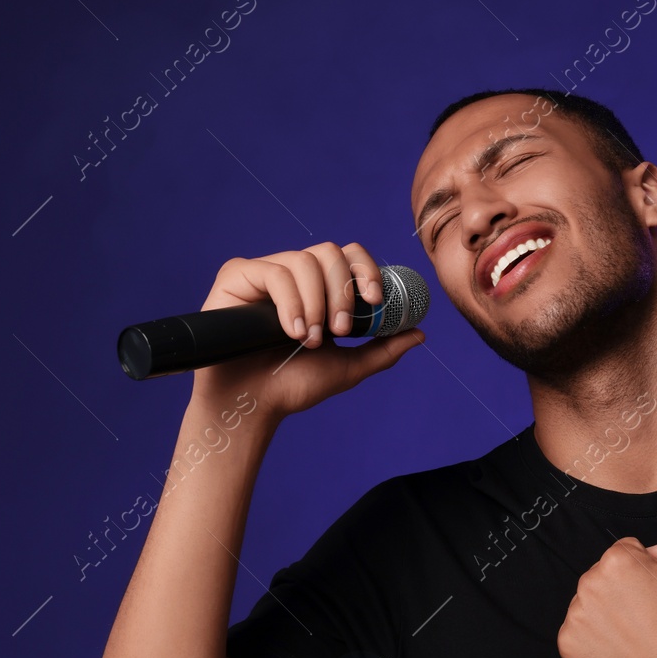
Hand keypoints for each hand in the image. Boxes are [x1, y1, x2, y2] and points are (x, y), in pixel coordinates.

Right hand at [190, 242, 425, 419]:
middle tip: (339, 330)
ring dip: (315, 303)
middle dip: (342, 292)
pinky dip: (289, 301)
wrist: (252, 405)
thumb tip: (419, 333)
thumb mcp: (348, 368)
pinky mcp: (237, 276)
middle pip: (329, 252)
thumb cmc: (293, 386)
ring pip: (303, 260)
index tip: (375, 301)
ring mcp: (264, 272)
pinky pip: (273, 271)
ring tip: (308, 340)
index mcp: (319, 289)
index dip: (366, 269)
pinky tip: (289, 331)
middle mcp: (293, 275)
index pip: (348, 257)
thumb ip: (382, 350)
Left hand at [556, 536, 656, 657]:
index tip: (656, 595)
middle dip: (621, 591)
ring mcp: (575, 616)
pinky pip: (578, 634)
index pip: (625, 552)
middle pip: (602, 577)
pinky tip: (620, 652)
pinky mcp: (568, 646)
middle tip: (648, 618)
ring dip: (606, 615)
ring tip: (635, 637)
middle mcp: (590, 584)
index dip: (645, 571)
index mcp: (618, 561)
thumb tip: (653, 551)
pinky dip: (594, 642)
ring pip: (589, 605)